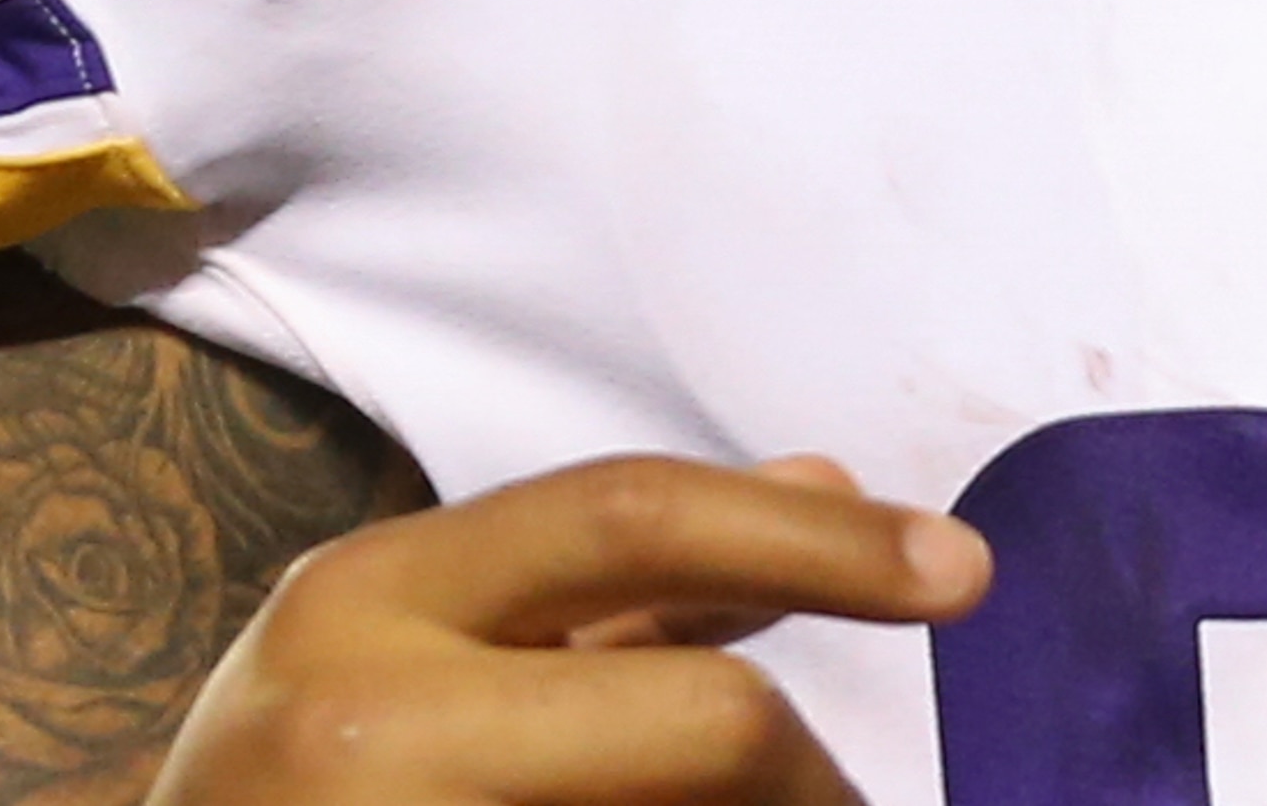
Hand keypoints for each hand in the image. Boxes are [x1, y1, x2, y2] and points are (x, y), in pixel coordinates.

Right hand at [151, 451, 992, 802]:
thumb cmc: (302, 799)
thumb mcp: (415, 662)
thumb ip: (616, 589)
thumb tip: (829, 490)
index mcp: (368, 601)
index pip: (634, 516)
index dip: (821, 544)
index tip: (964, 574)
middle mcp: (363, 720)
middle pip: (708, 726)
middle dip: (815, 779)